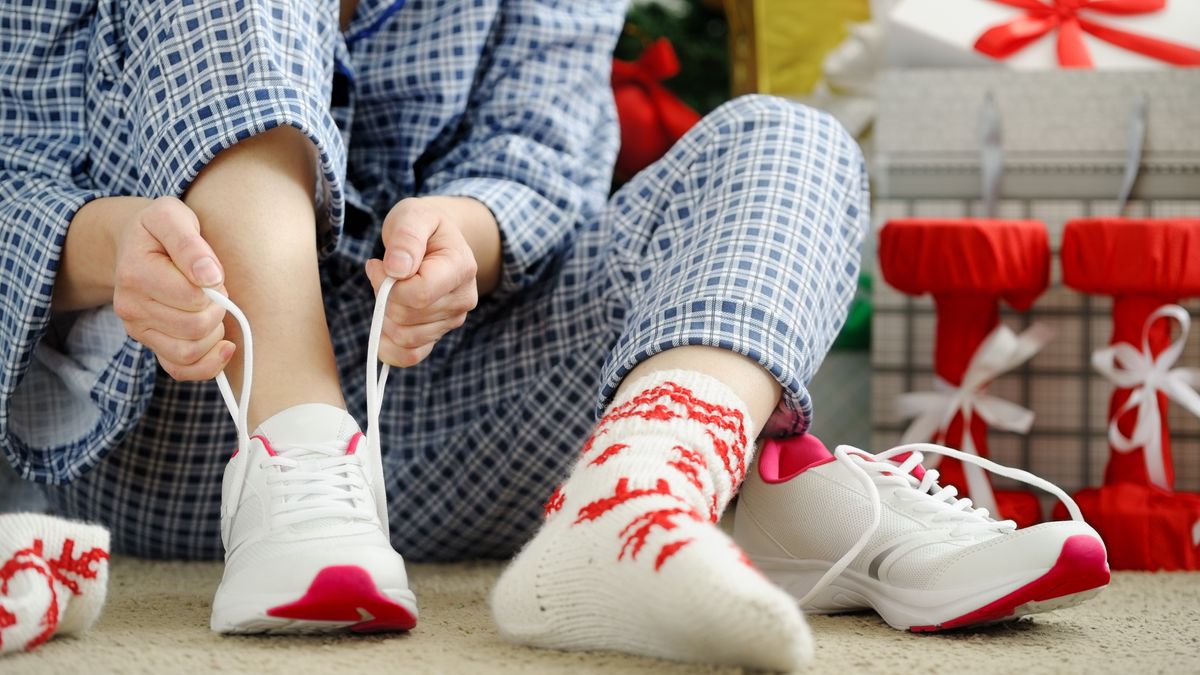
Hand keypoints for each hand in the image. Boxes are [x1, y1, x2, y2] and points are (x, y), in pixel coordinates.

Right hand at [111, 196, 233, 380]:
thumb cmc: (160, 228)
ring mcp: (138, 329)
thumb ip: (190, 243)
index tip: (212, 273)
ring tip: (212, 309)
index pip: (192, 297)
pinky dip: (208, 364)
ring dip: (214, 334)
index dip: (215, 287)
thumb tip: (210, 277)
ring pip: (189, 352)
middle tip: (215, 291)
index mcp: (135, 273)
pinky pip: (180, 369)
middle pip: (194, 327)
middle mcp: (130, 306)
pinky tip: (224, 345)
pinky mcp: (150, 344)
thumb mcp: (172, 216)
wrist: (136, 244)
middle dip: (217, 309)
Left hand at [365, 197, 480, 366]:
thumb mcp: (412, 215)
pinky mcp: (439, 334)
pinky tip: (384, 323)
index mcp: (461, 268)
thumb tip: (397, 269)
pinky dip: (389, 347)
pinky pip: (410, 356)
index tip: (377, 264)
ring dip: (384, 316)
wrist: (436, 239)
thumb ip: (406, 237)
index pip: (419, 294)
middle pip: (407, 317)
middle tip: (383, 274)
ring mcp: (453, 319)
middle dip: (383, 297)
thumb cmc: (422, 225)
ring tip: (389, 289)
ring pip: (404, 337)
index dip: (387, 284)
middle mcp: (463, 298)